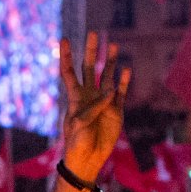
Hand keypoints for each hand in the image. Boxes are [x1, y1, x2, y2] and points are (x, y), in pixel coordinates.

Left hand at [56, 32, 131, 185]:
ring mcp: (103, 101)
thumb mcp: (79, 124)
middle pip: (89, 68)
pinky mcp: (116, 110)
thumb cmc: (77, 142)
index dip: (66, 56)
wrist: (89, 159)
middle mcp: (89, 95)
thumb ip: (92, 107)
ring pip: (107, 76)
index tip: (64, 39)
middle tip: (93, 33)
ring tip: (113, 45)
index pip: (69, 72)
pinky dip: (124, 82)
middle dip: (91, 51)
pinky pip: (121, 93)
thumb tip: (109, 92)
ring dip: (110, 61)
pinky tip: (126, 70)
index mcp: (75, 97)